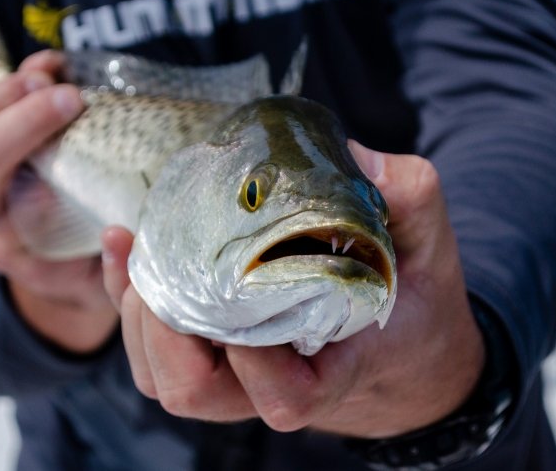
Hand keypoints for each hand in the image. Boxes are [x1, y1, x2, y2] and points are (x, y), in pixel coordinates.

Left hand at [0, 50, 117, 352]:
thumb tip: (119, 236)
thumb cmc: (95, 275)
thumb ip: (118, 273)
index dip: (29, 142)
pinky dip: (5, 85)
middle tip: (71, 92)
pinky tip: (46, 70)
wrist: (63, 278)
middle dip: (22, 112)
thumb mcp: (113, 288)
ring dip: (5, 91)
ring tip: (54, 73)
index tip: (79, 113)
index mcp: (11, 246)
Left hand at [103, 143, 483, 436]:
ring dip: (135, 318)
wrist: (404, 347)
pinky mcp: (216, 354)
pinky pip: (153, 350)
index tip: (249, 296)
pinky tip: (126, 245)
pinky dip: (128, 302)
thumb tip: (352, 155)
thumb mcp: (429, 245)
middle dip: (163, 334)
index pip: (283, 399)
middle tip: (162, 262)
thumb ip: (407, 198)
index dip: (254, 366)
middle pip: (194, 392)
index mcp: (332, 373)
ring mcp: (238, 375)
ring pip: (162, 376)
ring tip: (136, 244)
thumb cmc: (416, 302)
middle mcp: (273, 385)